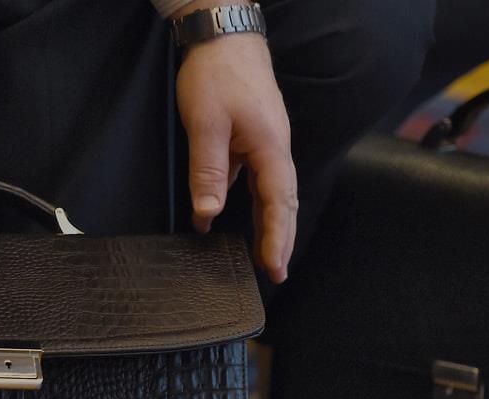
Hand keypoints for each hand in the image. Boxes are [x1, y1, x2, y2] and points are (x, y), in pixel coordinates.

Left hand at [176, 19, 296, 282]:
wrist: (223, 34)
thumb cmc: (216, 74)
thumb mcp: (205, 124)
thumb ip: (208, 171)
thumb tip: (208, 214)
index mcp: (270, 148)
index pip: (279, 203)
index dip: (276, 238)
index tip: (273, 267)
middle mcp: (275, 149)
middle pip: (284, 203)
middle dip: (280, 239)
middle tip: (275, 273)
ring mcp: (267, 143)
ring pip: (273, 192)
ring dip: (270, 224)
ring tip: (264, 256)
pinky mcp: (254, 137)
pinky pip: (258, 179)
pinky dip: (255, 202)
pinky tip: (237, 217)